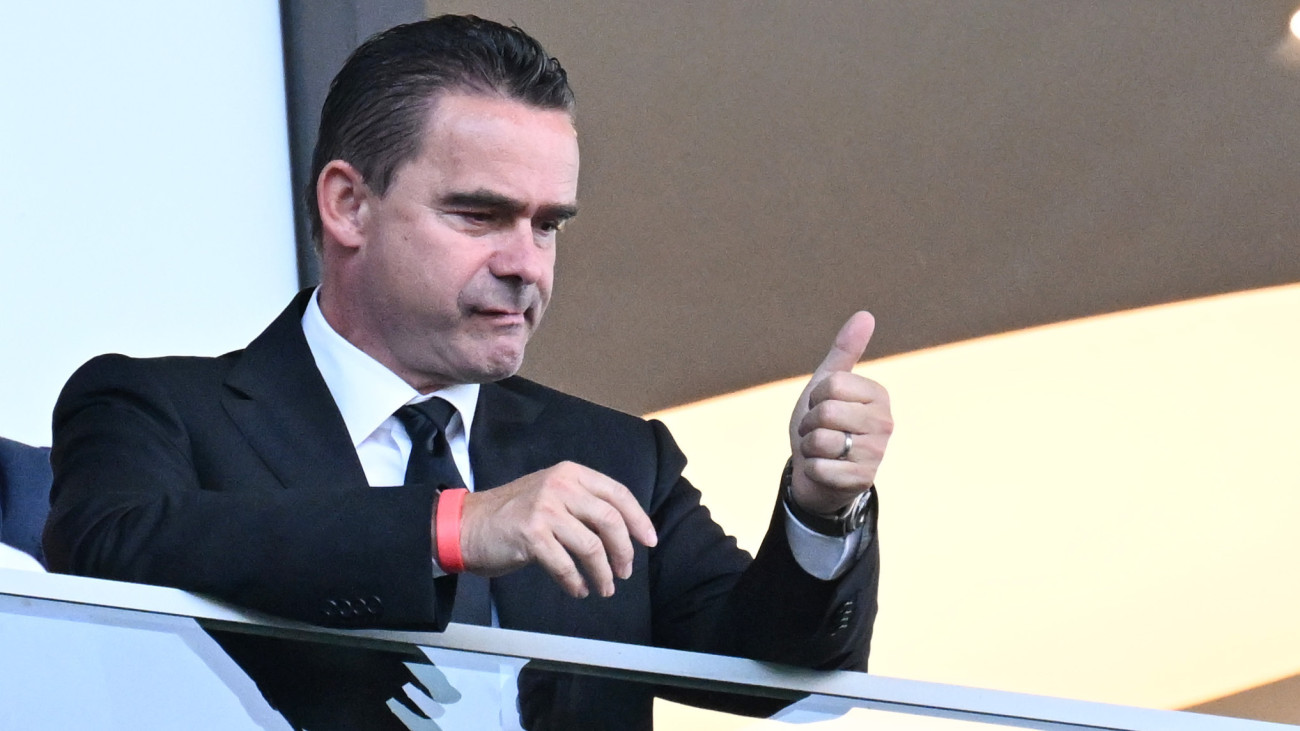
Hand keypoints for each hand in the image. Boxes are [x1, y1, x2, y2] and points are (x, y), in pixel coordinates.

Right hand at [456, 461, 657, 598]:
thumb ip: (582, 505)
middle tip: (625, 571)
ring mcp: (545, 509)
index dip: (638, 519)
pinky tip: (578, 589)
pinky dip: (576, 582)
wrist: (467, 524)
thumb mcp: (551, 495)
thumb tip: (622, 532)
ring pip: (591, 546)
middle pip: (610, 520)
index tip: (649, 541)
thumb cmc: (513, 514)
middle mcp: (560, 486)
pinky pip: (566, 565)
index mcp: (570, 474)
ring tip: (604, 588)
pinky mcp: (531, 534)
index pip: (618, 493)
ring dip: (603, 573)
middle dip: (624, 551)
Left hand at [788, 312, 892, 514]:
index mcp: (879, 395)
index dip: (815, 397)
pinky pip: (820, 467)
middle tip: (818, 431)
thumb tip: (866, 315)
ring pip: (821, 440)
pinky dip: (812, 469)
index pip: (832, 385)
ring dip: (809, 447)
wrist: (817, 471)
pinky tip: (824, 470)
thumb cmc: (823, 424)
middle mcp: (885, 423)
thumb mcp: (828, 385)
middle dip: (809, 423)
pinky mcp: (862, 480)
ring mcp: (876, 454)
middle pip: (826, 412)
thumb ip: (845, 351)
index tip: (821, 407)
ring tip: (821, 450)